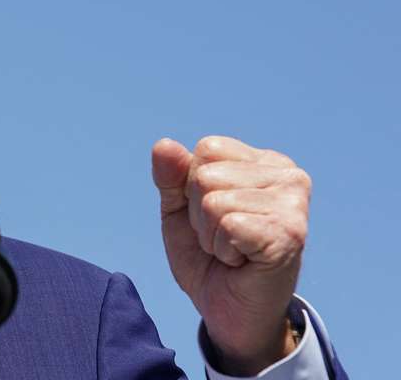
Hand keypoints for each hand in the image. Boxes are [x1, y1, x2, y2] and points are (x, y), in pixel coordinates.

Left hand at [151, 136, 309, 375]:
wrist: (228, 312)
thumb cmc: (208, 258)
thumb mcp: (179, 210)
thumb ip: (170, 176)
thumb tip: (164, 144)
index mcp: (265, 162)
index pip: (207, 149)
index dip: (193, 187)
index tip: (214, 216)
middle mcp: (289, 176)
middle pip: (206, 175)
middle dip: (199, 214)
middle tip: (224, 239)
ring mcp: (294, 204)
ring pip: (213, 200)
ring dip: (211, 234)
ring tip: (233, 251)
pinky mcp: (290, 234)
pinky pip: (228, 224)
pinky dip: (223, 248)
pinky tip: (243, 262)